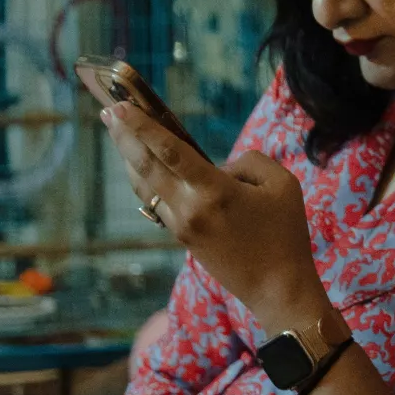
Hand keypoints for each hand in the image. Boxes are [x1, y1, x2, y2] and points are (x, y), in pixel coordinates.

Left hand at [101, 100, 330, 332]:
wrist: (276, 288)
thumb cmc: (286, 234)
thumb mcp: (282, 185)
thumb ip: (250, 161)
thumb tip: (219, 167)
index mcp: (214, 191)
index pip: (169, 151)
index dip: (142, 126)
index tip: (121, 106)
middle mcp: (189, 208)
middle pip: (145, 166)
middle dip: (124, 136)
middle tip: (108, 112)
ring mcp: (182, 225)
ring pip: (145, 186)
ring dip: (128, 158)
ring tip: (118, 134)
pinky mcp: (182, 237)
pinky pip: (156, 202)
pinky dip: (145, 180)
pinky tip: (141, 167)